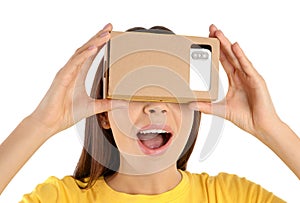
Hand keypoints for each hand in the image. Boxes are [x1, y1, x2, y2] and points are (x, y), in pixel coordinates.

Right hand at [29, 23, 126, 135]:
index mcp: (79, 75)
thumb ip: (107, 104)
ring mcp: (66, 72)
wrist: (50, 123)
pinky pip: (74, 63)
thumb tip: (123, 104)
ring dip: (94, 42)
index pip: (91, 56)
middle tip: (110, 27)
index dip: (100, 44)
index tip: (110, 35)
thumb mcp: (92, 108)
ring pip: (81, 53)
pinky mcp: (62, 77)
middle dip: (98, 37)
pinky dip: (84, 55)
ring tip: (106, 34)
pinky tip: (93, 48)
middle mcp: (73, 70)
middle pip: (87, 49)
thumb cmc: (66, 114)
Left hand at [189, 24, 279, 138]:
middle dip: (220, 41)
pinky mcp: (256, 80)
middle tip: (211, 29)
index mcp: (235, 80)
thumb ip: (206, 106)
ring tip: (218, 33)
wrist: (260, 126)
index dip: (216, 50)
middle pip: (229, 55)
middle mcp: (242, 75)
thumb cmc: (245, 117)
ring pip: (237, 57)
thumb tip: (190, 105)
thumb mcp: (221, 109)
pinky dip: (241, 55)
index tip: (207, 40)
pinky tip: (234, 46)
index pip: (223, 61)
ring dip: (227, 44)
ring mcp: (249, 76)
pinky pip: (247, 66)